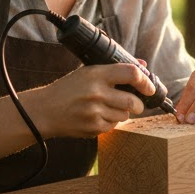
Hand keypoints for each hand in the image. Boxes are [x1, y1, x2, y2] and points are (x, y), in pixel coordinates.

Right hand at [26, 63, 150, 137]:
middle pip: (133, 101)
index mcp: (96, 74)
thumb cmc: (69, 88)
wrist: (45, 110)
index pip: (131, 73)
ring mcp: (94, 112)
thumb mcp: (89, 72)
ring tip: (109, 107)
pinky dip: (111, 121)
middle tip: (135, 102)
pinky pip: (114, 126)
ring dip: (123, 112)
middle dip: (138, 103)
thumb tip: (143, 65)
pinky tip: (99, 116)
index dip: (145, 80)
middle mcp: (96, 93)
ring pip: (125, 115)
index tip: (149, 87)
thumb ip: (116, 69)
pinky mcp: (92, 128)